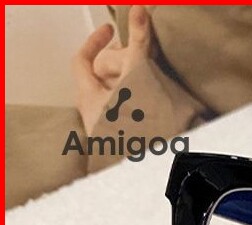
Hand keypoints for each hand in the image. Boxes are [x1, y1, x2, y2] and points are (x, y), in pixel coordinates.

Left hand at [72, 6, 152, 133]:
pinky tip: (159, 106)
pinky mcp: (128, 143)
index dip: (95, 41)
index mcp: (90, 98)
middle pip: (101, 76)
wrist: (152, 170)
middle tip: (138, 59)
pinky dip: (143, 104)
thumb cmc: (139, 128)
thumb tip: (138, 9)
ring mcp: (111, 130)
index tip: (111, 30)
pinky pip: (131, 114)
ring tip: (152, 83)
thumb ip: (139, 44)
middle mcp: (96, 115)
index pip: (81, 60)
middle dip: (120, 63)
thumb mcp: (138, 77)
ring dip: (134, 84)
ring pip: (118, 95)